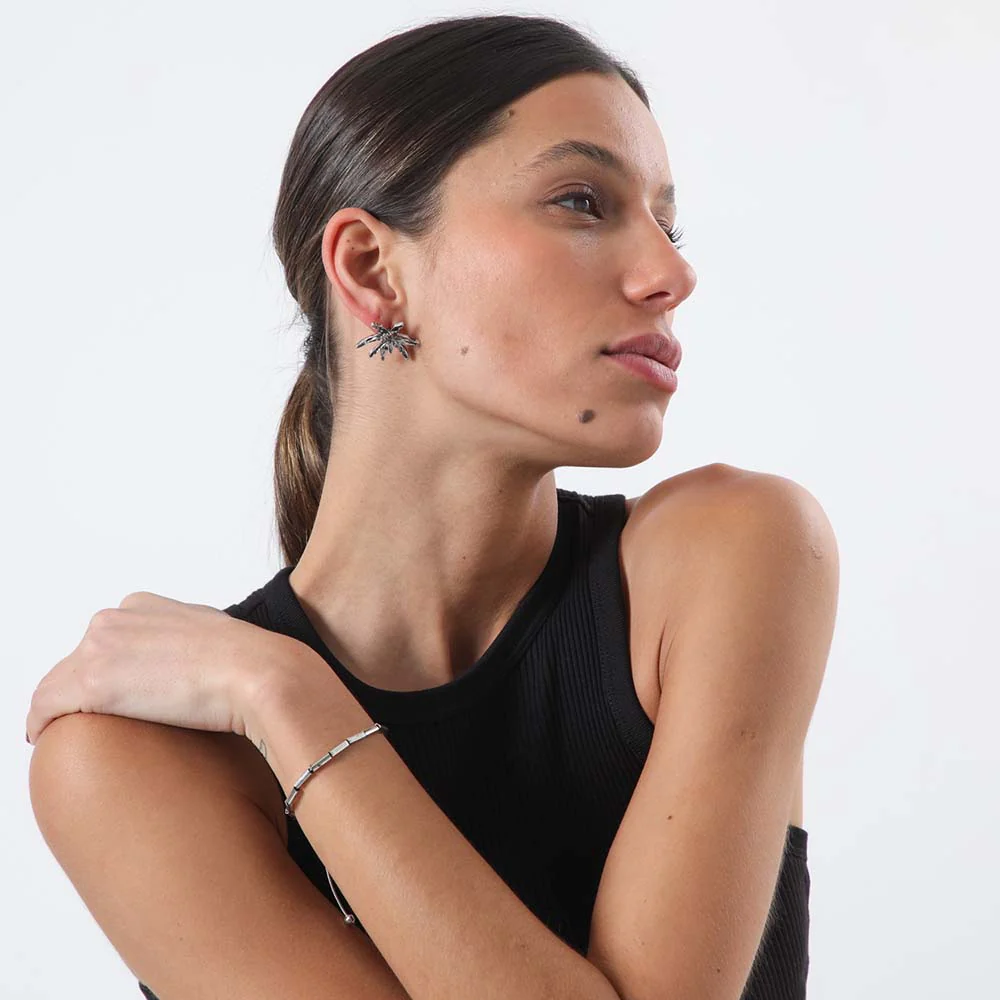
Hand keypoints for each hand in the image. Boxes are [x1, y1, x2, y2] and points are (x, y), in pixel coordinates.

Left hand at [25, 591, 294, 744]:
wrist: (261, 673)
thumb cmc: (252, 663)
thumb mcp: (217, 638)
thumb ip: (192, 643)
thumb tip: (199, 667)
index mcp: (144, 605)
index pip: (106, 642)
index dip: (107, 673)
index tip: (113, 698)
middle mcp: (117, 618)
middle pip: (78, 661)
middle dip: (80, 692)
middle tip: (94, 722)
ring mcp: (102, 647)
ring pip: (57, 684)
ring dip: (61, 709)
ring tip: (68, 735)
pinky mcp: (92, 682)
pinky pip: (44, 707)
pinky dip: (40, 724)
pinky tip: (45, 738)